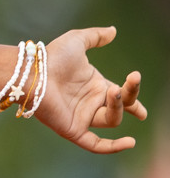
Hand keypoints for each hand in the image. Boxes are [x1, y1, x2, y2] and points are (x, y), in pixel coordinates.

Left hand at [35, 27, 147, 153]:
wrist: (33, 73)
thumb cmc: (51, 57)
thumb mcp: (77, 41)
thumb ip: (96, 36)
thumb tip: (113, 31)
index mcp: (94, 87)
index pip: (120, 98)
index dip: (133, 102)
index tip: (144, 110)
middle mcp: (89, 104)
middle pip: (119, 108)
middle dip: (129, 97)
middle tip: (128, 82)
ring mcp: (81, 117)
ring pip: (111, 120)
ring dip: (117, 106)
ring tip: (111, 91)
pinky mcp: (72, 130)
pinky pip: (95, 145)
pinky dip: (113, 147)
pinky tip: (130, 142)